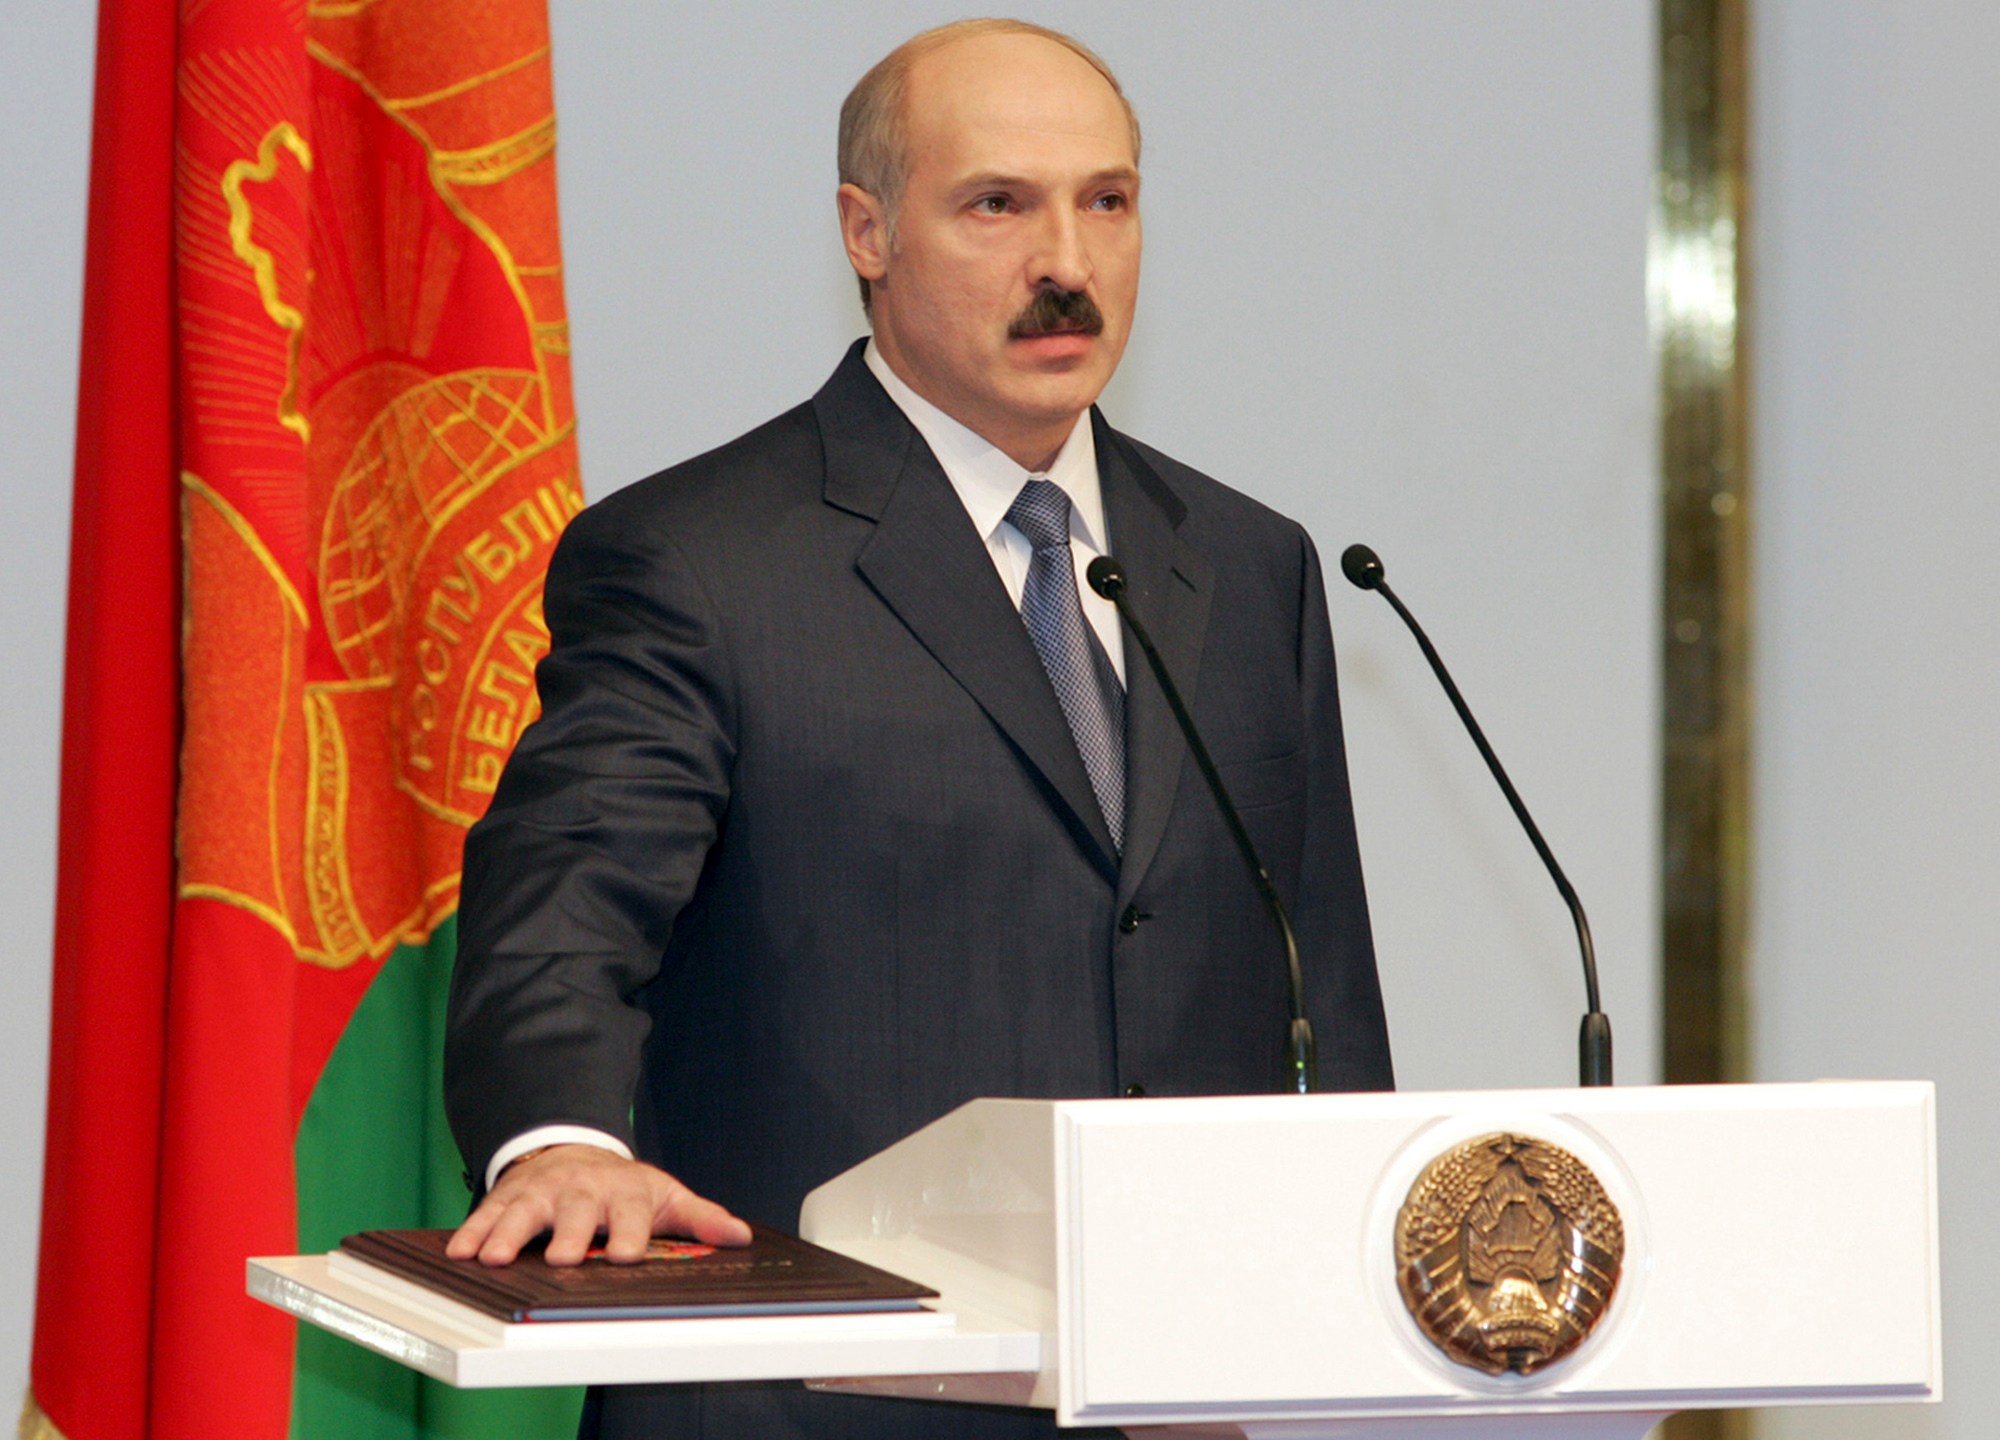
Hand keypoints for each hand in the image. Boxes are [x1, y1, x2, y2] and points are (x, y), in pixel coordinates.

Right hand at [445, 1144, 751, 1266]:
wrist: (576, 1149)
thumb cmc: (624, 1187)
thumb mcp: (667, 1197)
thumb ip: (701, 1219)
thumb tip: (743, 1237)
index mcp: (626, 1193)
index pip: (630, 1214)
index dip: (628, 1234)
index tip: (624, 1255)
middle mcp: (583, 1189)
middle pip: (576, 1211)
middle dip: (569, 1233)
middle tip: (563, 1258)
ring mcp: (544, 1190)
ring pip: (525, 1211)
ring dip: (509, 1233)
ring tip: (495, 1257)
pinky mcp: (511, 1195)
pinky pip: (489, 1212)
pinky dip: (473, 1231)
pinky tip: (461, 1251)